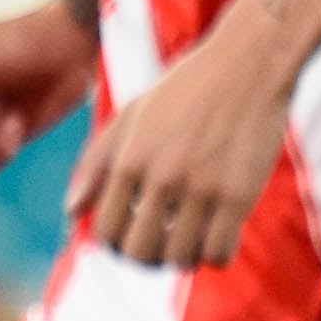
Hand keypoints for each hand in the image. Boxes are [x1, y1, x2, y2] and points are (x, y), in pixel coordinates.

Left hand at [63, 6, 301, 269]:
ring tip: (191, 233)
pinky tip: (218, 231)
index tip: (131, 233)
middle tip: (161, 240)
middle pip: (138, 253)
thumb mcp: (134, 113)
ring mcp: (201, 188)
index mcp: (130, 158)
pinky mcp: (238, 195)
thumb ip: (97, 162)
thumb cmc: (188, 86)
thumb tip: (70, 212)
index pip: (105, 232)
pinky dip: (216, 253)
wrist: (250, 62)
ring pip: (180, 259)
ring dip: (183, 254)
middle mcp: (161, 177)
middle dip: (146, 256)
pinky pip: (219, 254)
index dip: (115, 242)